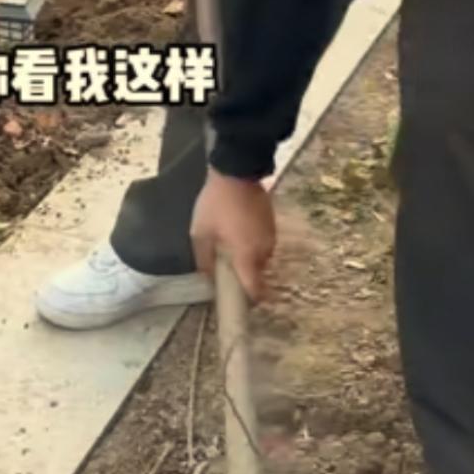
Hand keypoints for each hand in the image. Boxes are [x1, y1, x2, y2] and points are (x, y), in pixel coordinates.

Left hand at [190, 171, 275, 301]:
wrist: (237, 170)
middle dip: (242, 273)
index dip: (248, 301)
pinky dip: (251, 242)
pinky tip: (237, 228)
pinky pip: (262, 242)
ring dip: (247, 256)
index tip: (237, 302)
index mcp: (247, 256)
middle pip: (256, 273)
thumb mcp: (200, 232)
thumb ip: (204, 260)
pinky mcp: (272, 223)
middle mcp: (265, 250)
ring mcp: (271, 236)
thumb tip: (208, 279)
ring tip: (228, 241)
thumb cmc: (216, 204)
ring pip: (260, 257)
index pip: (255, 290)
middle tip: (223, 263)